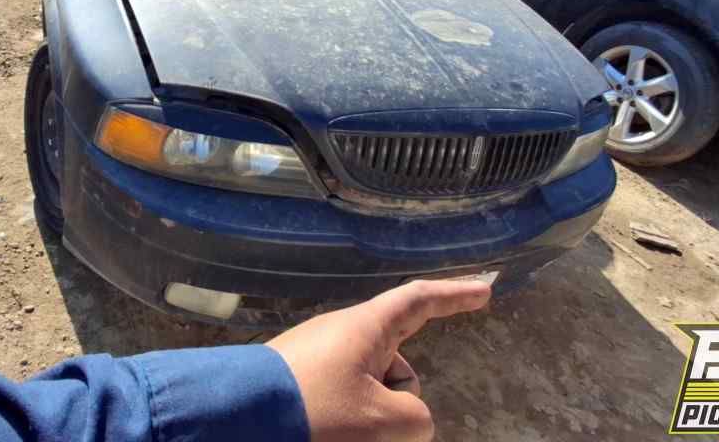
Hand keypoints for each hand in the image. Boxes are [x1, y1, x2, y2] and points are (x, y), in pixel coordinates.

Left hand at [267, 279, 491, 441]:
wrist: (232, 421)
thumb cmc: (314, 413)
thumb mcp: (384, 423)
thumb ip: (417, 419)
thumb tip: (402, 419)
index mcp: (365, 327)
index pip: (421, 301)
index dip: (457, 296)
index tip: (486, 291)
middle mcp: (340, 336)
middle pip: (396, 370)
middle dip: (396, 406)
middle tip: (361, 430)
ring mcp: (313, 361)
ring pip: (367, 398)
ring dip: (366, 424)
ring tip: (334, 434)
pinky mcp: (293, 386)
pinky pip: (337, 405)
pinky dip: (343, 426)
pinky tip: (323, 434)